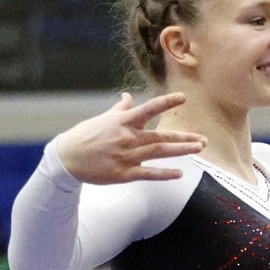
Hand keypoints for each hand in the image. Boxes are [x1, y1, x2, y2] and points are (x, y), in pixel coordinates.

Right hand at [54, 91, 205, 184]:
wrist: (67, 158)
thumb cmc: (85, 135)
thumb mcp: (103, 119)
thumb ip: (120, 109)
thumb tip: (129, 96)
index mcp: (123, 121)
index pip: (149, 109)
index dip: (166, 102)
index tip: (183, 98)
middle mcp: (127, 137)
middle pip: (161, 136)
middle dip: (184, 137)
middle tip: (202, 139)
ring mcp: (127, 156)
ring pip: (159, 153)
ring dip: (181, 151)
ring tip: (198, 150)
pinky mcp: (123, 173)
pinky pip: (148, 174)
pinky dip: (164, 174)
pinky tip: (179, 173)